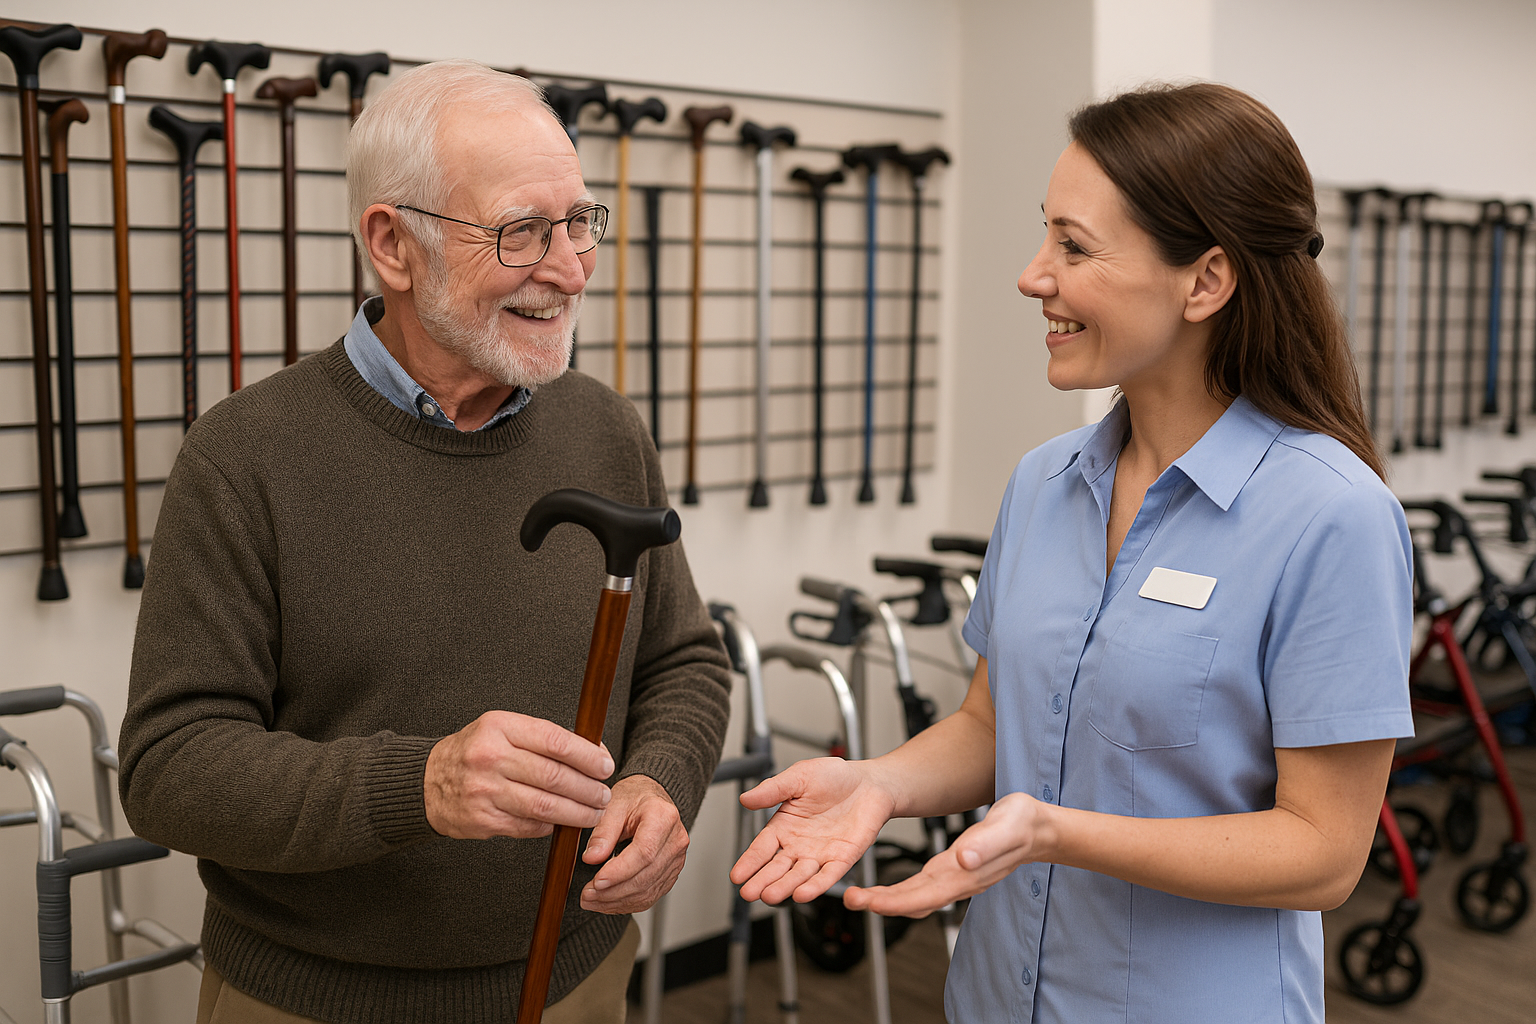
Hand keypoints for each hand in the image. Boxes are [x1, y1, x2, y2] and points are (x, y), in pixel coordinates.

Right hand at [424, 711, 613, 839]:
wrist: (426, 782)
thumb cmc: (474, 752)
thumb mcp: (501, 729)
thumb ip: (541, 739)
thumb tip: (592, 752)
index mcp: (499, 727)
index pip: (555, 741)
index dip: (587, 755)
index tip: (606, 766)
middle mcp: (490, 757)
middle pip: (553, 776)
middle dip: (587, 789)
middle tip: (604, 795)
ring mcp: (485, 791)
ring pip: (544, 806)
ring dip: (576, 813)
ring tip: (593, 814)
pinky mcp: (482, 820)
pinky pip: (528, 826)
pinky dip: (550, 826)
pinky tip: (561, 822)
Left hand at [580, 775, 688, 913]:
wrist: (650, 798)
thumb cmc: (634, 797)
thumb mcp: (613, 804)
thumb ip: (603, 831)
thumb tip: (592, 858)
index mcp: (663, 817)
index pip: (644, 852)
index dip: (620, 871)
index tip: (596, 881)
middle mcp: (675, 840)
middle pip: (646, 875)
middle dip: (613, 891)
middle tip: (586, 895)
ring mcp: (676, 859)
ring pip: (647, 890)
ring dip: (617, 901)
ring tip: (592, 900)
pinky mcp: (670, 872)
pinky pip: (650, 895)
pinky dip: (627, 903)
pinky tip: (608, 902)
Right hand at [730, 757, 895, 904]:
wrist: (870, 782)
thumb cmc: (835, 777)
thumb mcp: (799, 777)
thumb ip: (773, 789)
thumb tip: (745, 798)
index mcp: (784, 826)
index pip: (762, 849)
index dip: (749, 862)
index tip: (736, 876)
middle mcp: (799, 845)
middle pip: (777, 867)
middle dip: (762, 881)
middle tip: (749, 893)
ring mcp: (820, 854)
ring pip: (799, 875)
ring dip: (785, 887)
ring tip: (770, 896)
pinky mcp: (842, 859)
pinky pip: (828, 875)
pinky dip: (816, 885)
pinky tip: (802, 894)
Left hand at [844, 792, 1053, 916]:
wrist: (1039, 828)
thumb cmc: (1023, 823)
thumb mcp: (1005, 826)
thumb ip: (985, 843)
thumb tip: (963, 859)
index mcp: (965, 873)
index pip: (923, 896)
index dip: (894, 902)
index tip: (868, 903)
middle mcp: (958, 880)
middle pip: (914, 901)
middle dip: (880, 904)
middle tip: (849, 900)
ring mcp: (957, 879)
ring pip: (916, 898)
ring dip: (887, 901)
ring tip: (857, 897)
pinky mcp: (956, 872)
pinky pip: (923, 889)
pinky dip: (900, 894)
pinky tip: (885, 891)